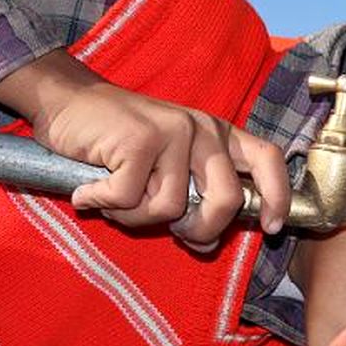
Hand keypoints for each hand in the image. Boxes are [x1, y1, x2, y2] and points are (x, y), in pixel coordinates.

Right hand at [0, 49, 290, 247]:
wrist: (68, 102)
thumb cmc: (119, 143)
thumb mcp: (169, 166)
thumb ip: (194, 197)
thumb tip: (208, 243)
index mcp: (220, 134)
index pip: (269, 159)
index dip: (278, 196)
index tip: (272, 227)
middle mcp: (204, 129)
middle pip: (226, 200)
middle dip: (202, 230)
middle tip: (175, 233)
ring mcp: (173, 131)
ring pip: (171, 208)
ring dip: (136, 216)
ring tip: (115, 196)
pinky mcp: (140, 140)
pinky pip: (130, 200)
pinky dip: (103, 203)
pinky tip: (91, 189)